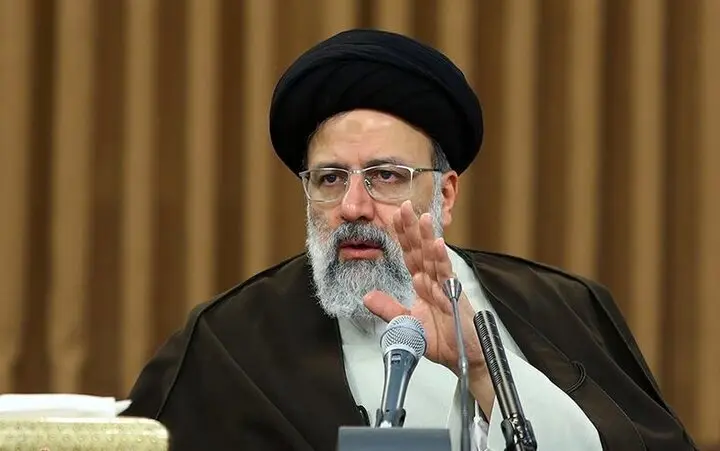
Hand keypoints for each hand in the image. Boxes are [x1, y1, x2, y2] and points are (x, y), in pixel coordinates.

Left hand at [363, 200, 485, 375]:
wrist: (463, 359)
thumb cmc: (442, 341)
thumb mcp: (407, 325)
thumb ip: (389, 309)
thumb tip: (367, 297)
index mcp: (422, 285)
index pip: (409, 255)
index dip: (402, 237)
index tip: (393, 217)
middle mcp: (433, 281)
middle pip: (420, 250)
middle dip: (412, 228)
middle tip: (405, 206)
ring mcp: (445, 287)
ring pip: (434, 258)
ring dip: (428, 237)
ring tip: (423, 218)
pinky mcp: (455, 296)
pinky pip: (447, 276)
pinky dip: (442, 259)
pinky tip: (438, 245)